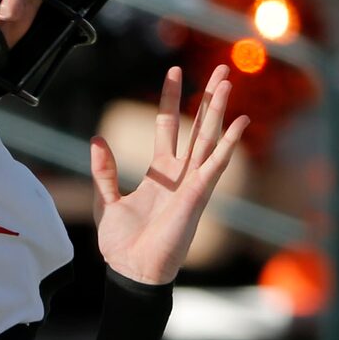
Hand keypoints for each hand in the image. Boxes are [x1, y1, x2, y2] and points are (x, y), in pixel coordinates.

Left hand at [89, 65, 249, 284]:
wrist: (132, 271)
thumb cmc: (123, 245)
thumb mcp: (107, 201)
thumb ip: (104, 171)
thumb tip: (96, 140)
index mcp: (160, 173)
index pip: (167, 126)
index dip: (170, 99)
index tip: (173, 72)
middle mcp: (180, 174)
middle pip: (197, 126)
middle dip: (207, 97)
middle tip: (221, 68)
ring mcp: (192, 182)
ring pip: (209, 137)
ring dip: (219, 109)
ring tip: (229, 80)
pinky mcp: (198, 194)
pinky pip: (216, 164)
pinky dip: (228, 143)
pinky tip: (242, 122)